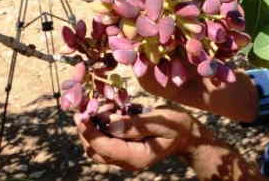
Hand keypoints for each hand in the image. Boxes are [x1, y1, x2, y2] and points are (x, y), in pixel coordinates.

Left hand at [75, 105, 204, 170]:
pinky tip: (109, 110)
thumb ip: (136, 124)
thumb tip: (109, 124)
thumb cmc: (177, 127)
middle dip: (86, 130)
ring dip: (93, 127)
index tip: (81, 115)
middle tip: (87, 107)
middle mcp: (126, 161)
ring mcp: (124, 157)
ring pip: (96, 147)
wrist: (187, 136)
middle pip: (94, 151)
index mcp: (136, 157)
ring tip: (103, 106)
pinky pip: (104, 140)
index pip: (104, 148)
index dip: (89, 132)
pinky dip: (100, 126)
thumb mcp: (161, 122)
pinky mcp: (123, 149)